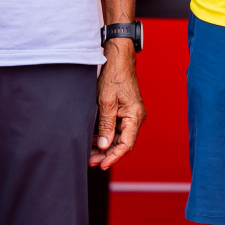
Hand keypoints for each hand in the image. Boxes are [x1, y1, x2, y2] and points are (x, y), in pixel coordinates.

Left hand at [91, 42, 144, 168]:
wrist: (118, 59)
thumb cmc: (114, 77)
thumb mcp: (106, 102)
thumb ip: (106, 125)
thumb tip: (105, 146)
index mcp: (135, 116)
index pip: (126, 144)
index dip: (114, 157)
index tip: (101, 165)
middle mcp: (135, 118)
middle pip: (122, 143)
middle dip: (107, 154)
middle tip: (90, 161)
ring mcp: (130, 115)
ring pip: (118, 137)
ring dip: (105, 146)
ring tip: (89, 154)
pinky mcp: (123, 112)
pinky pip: (116, 129)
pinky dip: (105, 136)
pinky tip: (93, 141)